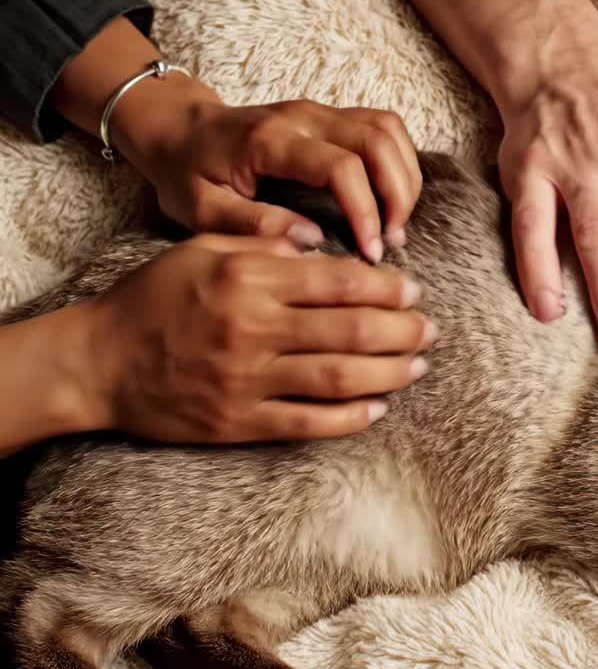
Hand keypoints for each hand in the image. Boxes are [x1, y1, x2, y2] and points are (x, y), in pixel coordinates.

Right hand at [82, 234, 436, 443]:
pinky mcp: (239, 422)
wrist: (97, 363)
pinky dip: (350, 418)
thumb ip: (265, 246)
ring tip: (417, 365)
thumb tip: (325, 246)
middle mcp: (252, 329)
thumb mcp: (203, 251)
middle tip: (429, 329)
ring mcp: (246, 380)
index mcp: (248, 280)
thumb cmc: (154, 298)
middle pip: (352, 331)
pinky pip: (309, 423)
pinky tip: (378, 407)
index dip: (388, 287)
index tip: (413, 291)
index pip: (340, 281)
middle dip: (402, 331)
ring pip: (339, 378)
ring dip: (389, 373)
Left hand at [111, 76, 422, 262]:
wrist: (177, 128)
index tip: (369, 252)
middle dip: (397, 195)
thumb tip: (311, 240)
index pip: (340, 167)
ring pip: (389, 130)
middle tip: (392, 240)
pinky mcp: (331, 114)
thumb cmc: (187, 173)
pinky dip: (400, 161)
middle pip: (377, 141)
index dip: (365, 210)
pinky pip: (385, 127)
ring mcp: (320, 110)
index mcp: (269, 140)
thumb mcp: (200, 210)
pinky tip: (393, 198)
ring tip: (396, 223)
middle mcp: (302, 116)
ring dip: (404, 178)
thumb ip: (252, 225)